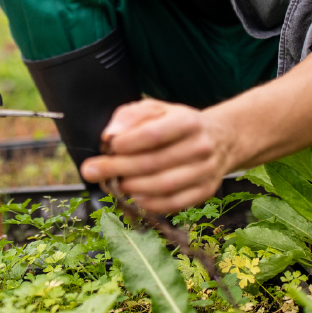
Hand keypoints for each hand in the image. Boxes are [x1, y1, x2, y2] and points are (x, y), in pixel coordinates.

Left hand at [80, 99, 238, 212]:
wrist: (219, 139)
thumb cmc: (176, 123)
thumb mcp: (156, 109)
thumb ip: (130, 116)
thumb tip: (110, 135)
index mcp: (188, 121)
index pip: (153, 134)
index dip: (127, 143)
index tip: (108, 146)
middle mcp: (200, 147)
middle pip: (154, 163)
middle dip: (117, 168)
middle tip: (91, 171)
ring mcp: (205, 171)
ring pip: (163, 186)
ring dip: (132, 187)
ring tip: (114, 184)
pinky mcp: (205, 191)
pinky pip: (174, 203)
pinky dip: (150, 204)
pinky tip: (134, 197)